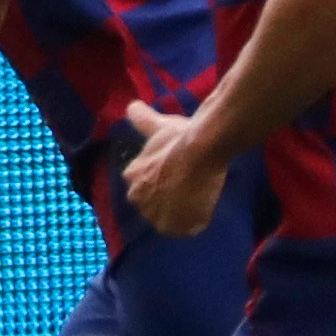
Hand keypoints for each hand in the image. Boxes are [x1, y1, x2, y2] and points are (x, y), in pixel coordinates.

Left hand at [124, 101, 226, 236]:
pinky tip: (204, 206)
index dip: (159, 180)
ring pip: (169, 218)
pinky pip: (187, 228)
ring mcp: (158, 216)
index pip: (142, 186)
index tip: (173, 172)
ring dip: (181, 210)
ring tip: (198, 194)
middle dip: (166, 198)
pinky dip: (195, 220)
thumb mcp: (158, 125)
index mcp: (133, 177)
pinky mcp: (179, 227)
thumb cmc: (179, 137)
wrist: (201, 150)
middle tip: (188, 184)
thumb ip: (142, 118)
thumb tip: (131, 107)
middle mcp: (139, 199)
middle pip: (153, 205)